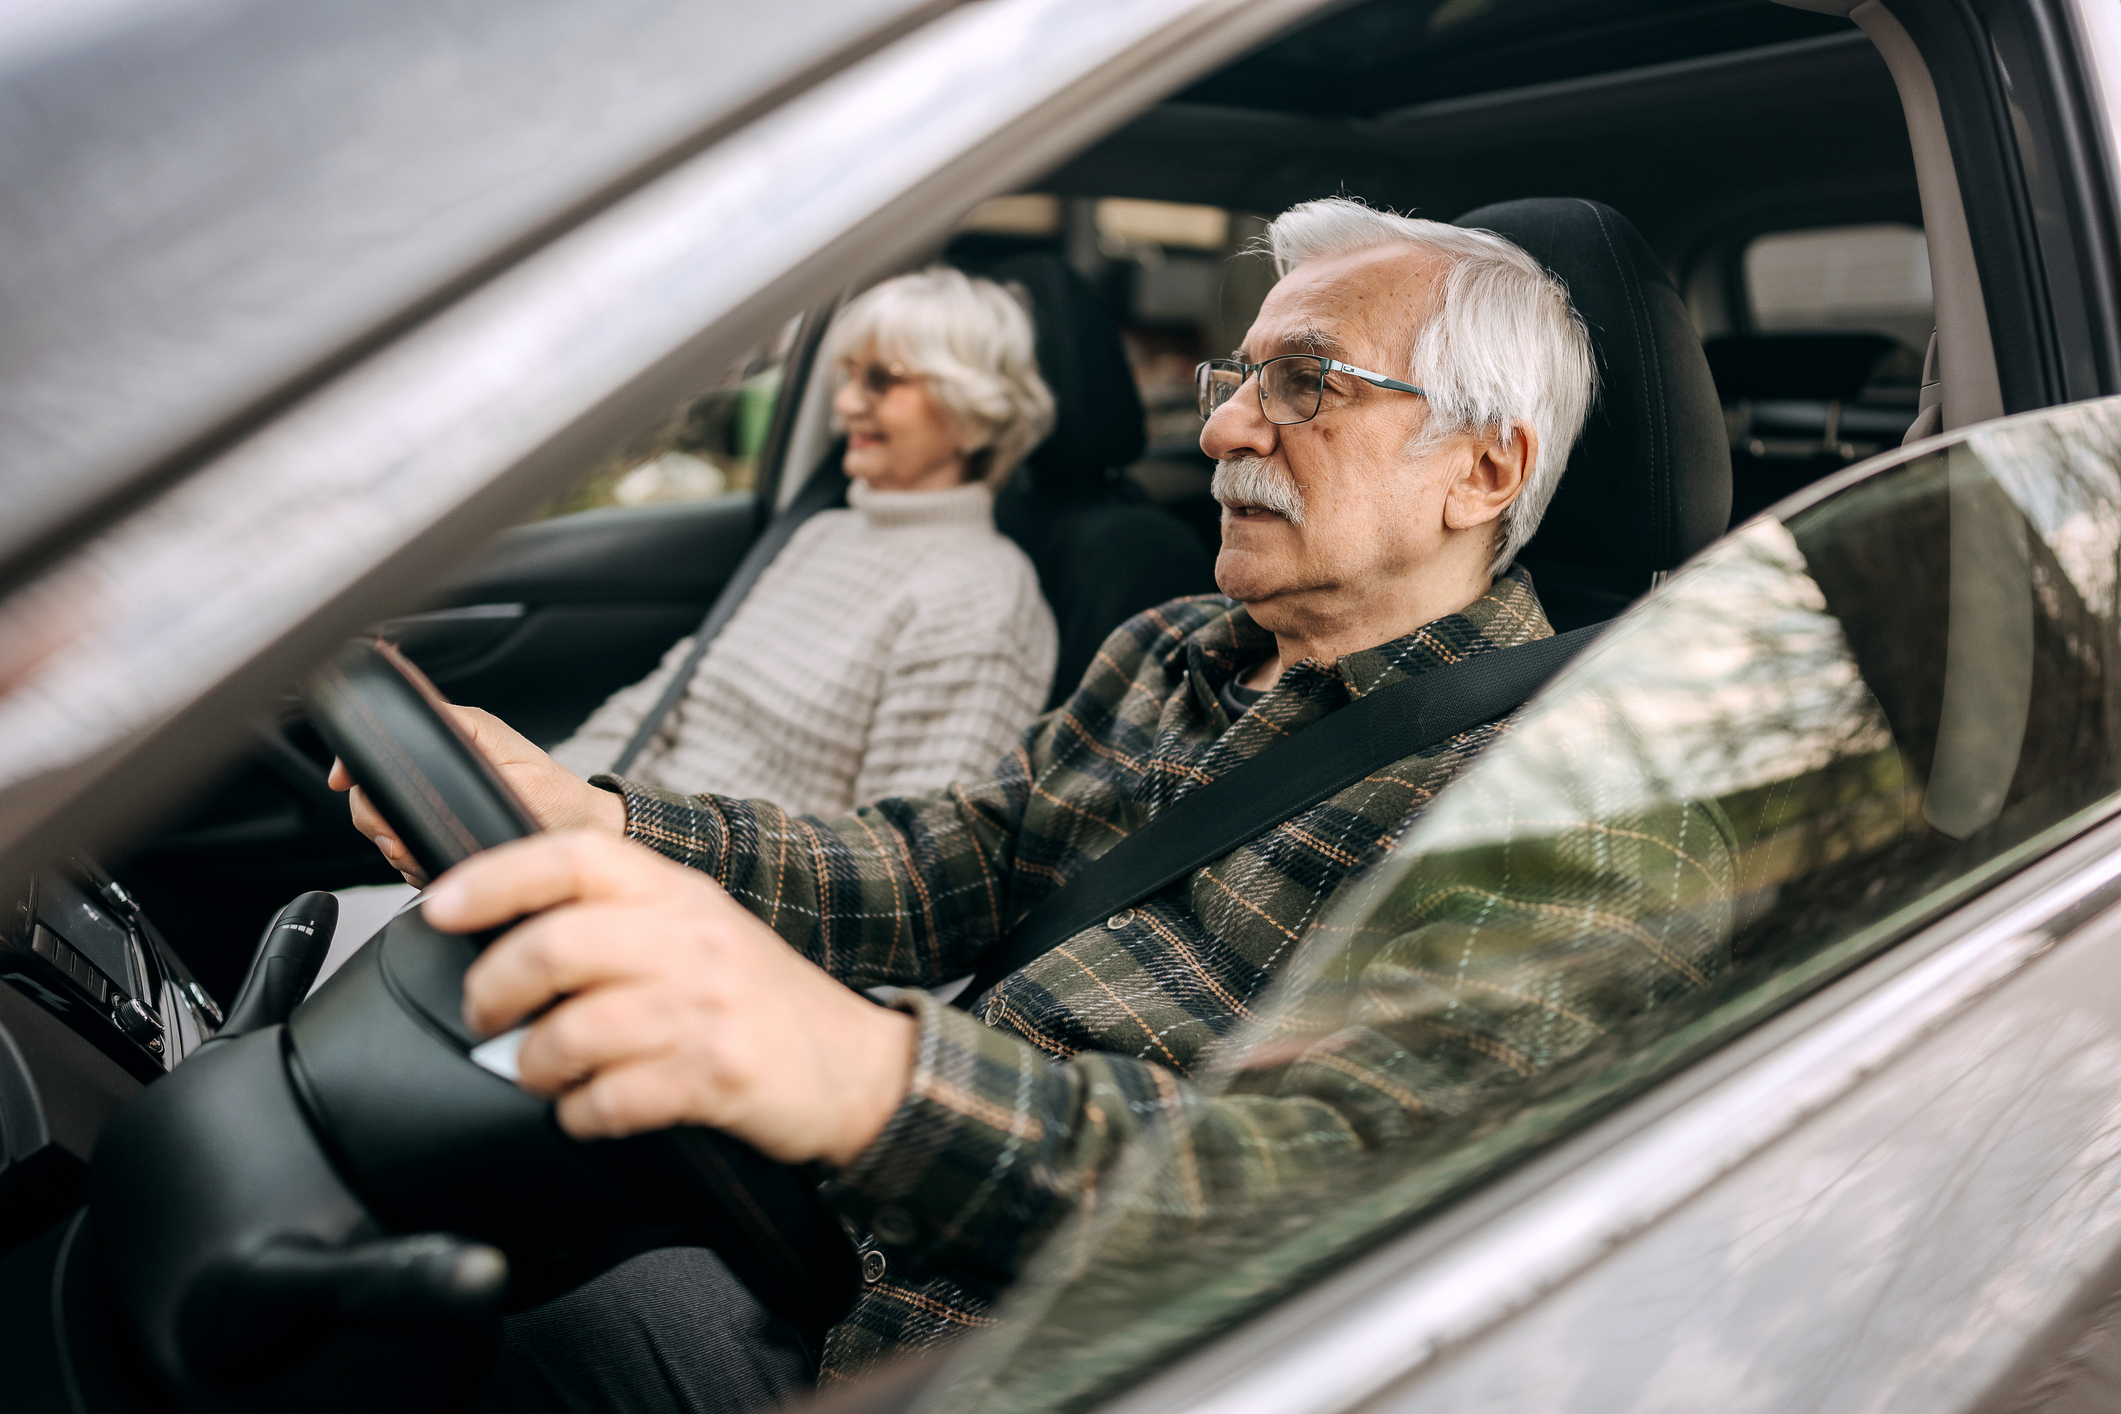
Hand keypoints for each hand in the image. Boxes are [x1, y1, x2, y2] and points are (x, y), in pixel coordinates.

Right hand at [327, 705, 623, 885]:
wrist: (581, 841)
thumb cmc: (554, 796)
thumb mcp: (500, 750)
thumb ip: (451, 729)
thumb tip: (410, 701)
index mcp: (451, 740)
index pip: (380, 748)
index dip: (356, 766)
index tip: (345, 781)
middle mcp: (442, 771)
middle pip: (372, 794)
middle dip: (378, 819)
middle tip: (400, 838)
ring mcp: (442, 805)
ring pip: (384, 828)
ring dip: (397, 846)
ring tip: (424, 853)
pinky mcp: (446, 836)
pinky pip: (407, 851)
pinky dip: (414, 862)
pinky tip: (434, 865)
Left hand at [429, 831, 916, 1167]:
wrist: (860, 1067)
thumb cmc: (764, 1004)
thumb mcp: (701, 932)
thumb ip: (622, 920)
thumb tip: (507, 931)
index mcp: (680, 893)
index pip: (574, 856)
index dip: (495, 876)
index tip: (440, 905)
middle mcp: (692, 939)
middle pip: (557, 945)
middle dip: (494, 988)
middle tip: (484, 1014)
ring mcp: (706, 1006)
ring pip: (573, 1031)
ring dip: (534, 1065)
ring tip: (538, 1074)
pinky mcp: (716, 1074)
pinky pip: (611, 1099)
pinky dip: (580, 1114)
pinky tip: (588, 1112)